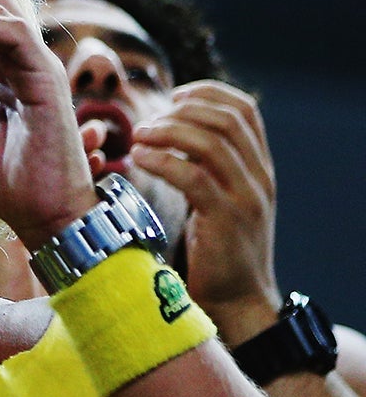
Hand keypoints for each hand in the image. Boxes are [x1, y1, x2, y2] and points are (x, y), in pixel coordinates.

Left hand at [129, 81, 281, 338]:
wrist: (238, 303)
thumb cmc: (218, 250)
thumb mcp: (221, 199)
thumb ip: (209, 165)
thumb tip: (173, 129)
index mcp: (259, 168)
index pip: (246, 110)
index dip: (208, 93)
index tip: (174, 95)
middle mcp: (259, 178)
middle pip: (227, 119)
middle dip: (182, 110)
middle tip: (148, 121)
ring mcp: (246, 199)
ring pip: (211, 142)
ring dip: (167, 131)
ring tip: (137, 137)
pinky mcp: (225, 221)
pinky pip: (193, 177)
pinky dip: (162, 160)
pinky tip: (139, 159)